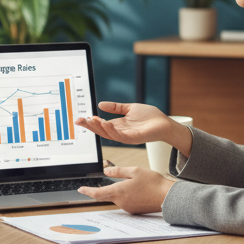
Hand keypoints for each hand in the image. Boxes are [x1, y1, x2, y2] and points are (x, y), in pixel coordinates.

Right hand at [76, 101, 190, 153]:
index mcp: (117, 125)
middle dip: (89, 126)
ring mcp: (125, 136)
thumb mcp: (129, 108)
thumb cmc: (150, 117)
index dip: (90, 121)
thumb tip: (101, 104)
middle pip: (100, 130)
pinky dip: (111, 130)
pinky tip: (105, 122)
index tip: (80, 117)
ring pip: (108, 134)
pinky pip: (119, 136)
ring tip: (90, 119)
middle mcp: (119, 132)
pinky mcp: (133, 138)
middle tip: (78, 120)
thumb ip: (116, 107)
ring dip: (98, 127)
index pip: (100, 124)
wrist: (165, 123)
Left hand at [77, 166, 174, 212]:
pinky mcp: (135, 210)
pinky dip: (128, 194)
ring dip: (120, 189)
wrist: (168, 197)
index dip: (87, 191)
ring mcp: (128, 207)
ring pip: (118, 196)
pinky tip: (139, 188)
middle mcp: (121, 202)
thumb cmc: (153, 183)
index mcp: (119, 192)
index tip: (80, 189)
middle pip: (108, 194)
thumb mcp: (134, 171)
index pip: (98, 193)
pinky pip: (126, 200)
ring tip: (135, 181)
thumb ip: (118, 171)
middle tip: (114, 175)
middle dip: (108, 186)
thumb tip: (106, 171)